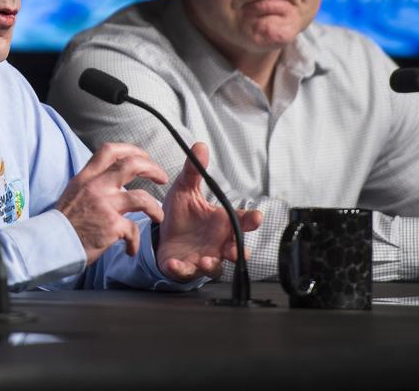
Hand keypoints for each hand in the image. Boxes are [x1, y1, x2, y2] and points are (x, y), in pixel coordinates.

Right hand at [55, 143, 168, 262]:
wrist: (50, 244)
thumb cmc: (64, 222)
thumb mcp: (74, 192)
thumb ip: (92, 183)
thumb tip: (111, 179)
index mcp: (86, 177)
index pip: (110, 151)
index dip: (131, 150)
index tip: (143, 156)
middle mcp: (96, 186)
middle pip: (131, 166)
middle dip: (152, 168)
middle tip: (162, 177)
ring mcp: (104, 205)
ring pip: (142, 198)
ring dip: (155, 208)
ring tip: (158, 216)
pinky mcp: (111, 226)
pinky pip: (134, 230)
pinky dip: (135, 242)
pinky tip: (130, 249)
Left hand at [156, 142, 262, 281]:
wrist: (161, 234)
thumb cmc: (182, 215)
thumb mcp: (185, 190)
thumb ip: (193, 171)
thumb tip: (200, 146)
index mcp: (220, 223)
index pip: (241, 222)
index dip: (251, 220)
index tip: (256, 216)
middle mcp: (216, 243)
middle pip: (235, 250)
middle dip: (238, 251)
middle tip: (235, 250)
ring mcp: (202, 257)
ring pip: (215, 267)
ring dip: (212, 265)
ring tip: (206, 260)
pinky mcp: (183, 267)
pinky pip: (185, 272)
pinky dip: (182, 269)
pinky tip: (176, 263)